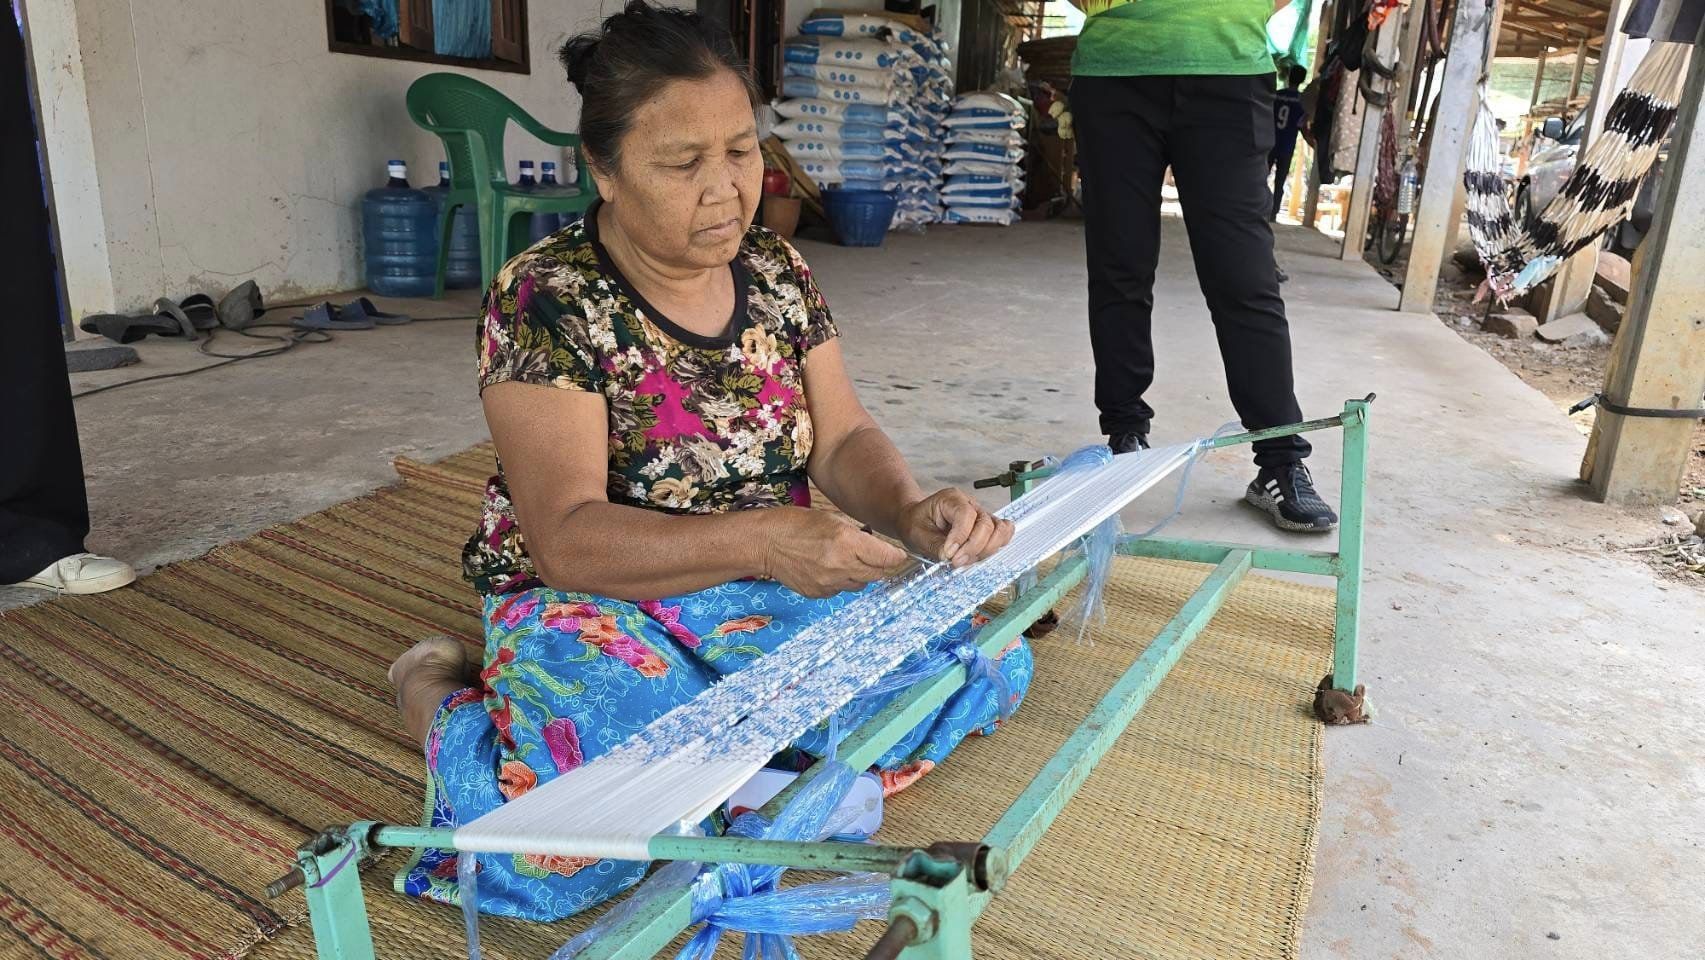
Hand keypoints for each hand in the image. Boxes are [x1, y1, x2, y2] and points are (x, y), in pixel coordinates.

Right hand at [759, 507, 908, 598]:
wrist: (765, 542)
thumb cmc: (797, 523)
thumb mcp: (833, 519)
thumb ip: (858, 536)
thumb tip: (878, 549)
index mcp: (847, 542)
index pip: (887, 558)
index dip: (896, 556)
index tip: (897, 554)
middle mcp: (841, 565)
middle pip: (878, 575)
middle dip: (880, 566)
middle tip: (875, 556)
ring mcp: (829, 583)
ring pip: (860, 585)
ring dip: (861, 574)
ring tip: (846, 560)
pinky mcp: (818, 594)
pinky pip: (841, 590)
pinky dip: (841, 581)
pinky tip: (828, 568)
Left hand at [899, 488, 1013, 567]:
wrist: (917, 521)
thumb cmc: (916, 523)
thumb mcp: (917, 533)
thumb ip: (935, 545)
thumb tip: (952, 557)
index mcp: (951, 498)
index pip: (966, 514)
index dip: (960, 537)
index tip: (949, 555)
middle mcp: (971, 504)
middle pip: (986, 524)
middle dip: (973, 548)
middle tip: (956, 562)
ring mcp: (982, 515)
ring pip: (999, 530)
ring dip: (986, 550)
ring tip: (966, 559)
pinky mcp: (987, 528)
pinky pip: (1003, 535)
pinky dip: (995, 547)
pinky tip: (978, 555)